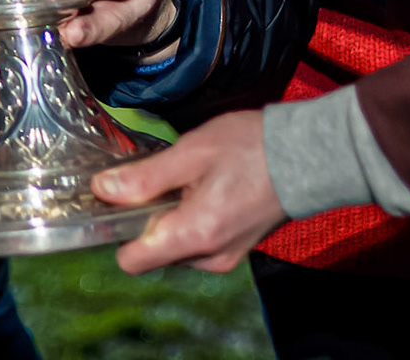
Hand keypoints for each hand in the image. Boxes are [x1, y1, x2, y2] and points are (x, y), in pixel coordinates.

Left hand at [93, 110, 284, 273]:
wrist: (308, 154)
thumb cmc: (250, 148)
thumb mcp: (191, 153)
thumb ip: (145, 178)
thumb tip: (102, 190)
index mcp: (195, 236)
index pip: (133, 261)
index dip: (116, 231)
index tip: (118, 200)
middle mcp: (208, 258)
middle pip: (153, 251)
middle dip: (147, 218)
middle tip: (159, 177)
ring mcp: (225, 257)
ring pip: (174, 246)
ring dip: (170, 217)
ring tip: (187, 178)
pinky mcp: (236, 249)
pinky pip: (196, 242)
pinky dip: (191, 220)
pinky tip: (204, 187)